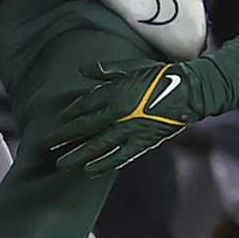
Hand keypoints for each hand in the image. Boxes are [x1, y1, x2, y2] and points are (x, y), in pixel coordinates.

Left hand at [49, 59, 220, 175]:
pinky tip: (89, 171)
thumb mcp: (132, 66)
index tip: (57, 122)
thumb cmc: (160, 75)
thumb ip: (105, 70)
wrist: (190, 91)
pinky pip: (120, 156)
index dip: (69, 115)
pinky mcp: (143, 142)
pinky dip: (104, 164)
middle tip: (47, 145)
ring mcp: (130, 129)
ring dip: (78, 155)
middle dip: (65, 137)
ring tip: (61, 164)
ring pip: (98, 145)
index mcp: (114, 92)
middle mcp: (118, 112)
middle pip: (85, 127)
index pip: (84, 106)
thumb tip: (81, 71)